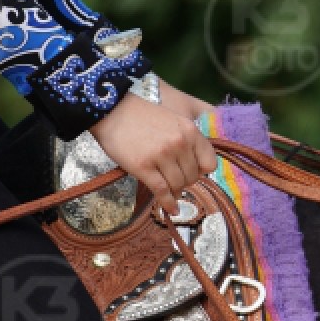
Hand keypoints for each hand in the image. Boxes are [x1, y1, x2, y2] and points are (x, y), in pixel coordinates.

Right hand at [88, 90, 217, 215]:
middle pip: (193, 177)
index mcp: (189, 131)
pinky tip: (171, 210)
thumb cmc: (141, 116)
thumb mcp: (173, 121)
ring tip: (168, 189)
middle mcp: (179, 143)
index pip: (210, 163)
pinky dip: (168, 203)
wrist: (110, 110)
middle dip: (184, 181)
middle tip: (173, 177)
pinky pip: (162, 191)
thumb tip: (196, 170)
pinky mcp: (144, 167)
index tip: (193, 171)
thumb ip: (186, 141)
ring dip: (174, 191)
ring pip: (178, 185)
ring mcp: (162, 155)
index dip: (202, 171)